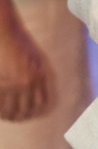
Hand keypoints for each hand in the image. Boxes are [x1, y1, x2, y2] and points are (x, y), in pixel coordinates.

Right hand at [0, 0, 50, 121]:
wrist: (4, 32)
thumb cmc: (19, 43)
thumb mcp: (36, 58)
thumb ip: (39, 75)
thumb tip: (39, 96)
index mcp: (39, 76)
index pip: (42, 104)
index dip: (36, 112)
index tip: (30, 114)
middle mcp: (27, 82)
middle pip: (26, 111)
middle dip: (21, 117)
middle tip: (16, 117)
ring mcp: (11, 84)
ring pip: (11, 112)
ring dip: (8, 115)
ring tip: (6, 115)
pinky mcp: (0, 85)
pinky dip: (0, 111)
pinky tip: (0, 110)